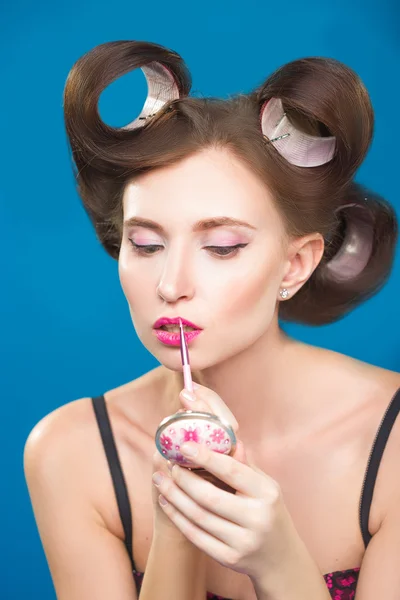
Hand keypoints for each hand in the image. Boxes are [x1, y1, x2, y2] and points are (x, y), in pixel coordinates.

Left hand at [152, 384, 295, 583]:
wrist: (281, 558)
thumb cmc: (268, 511)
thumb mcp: (264, 485)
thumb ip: (243, 464)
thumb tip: (223, 434)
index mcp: (267, 493)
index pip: (232, 472)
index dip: (206, 457)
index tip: (184, 445)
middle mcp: (257, 518)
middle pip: (210, 497)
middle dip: (184, 479)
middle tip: (168, 463)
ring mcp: (243, 541)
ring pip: (199, 517)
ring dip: (174, 496)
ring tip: (159, 479)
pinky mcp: (229, 558)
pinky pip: (196, 536)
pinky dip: (177, 518)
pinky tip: (166, 502)